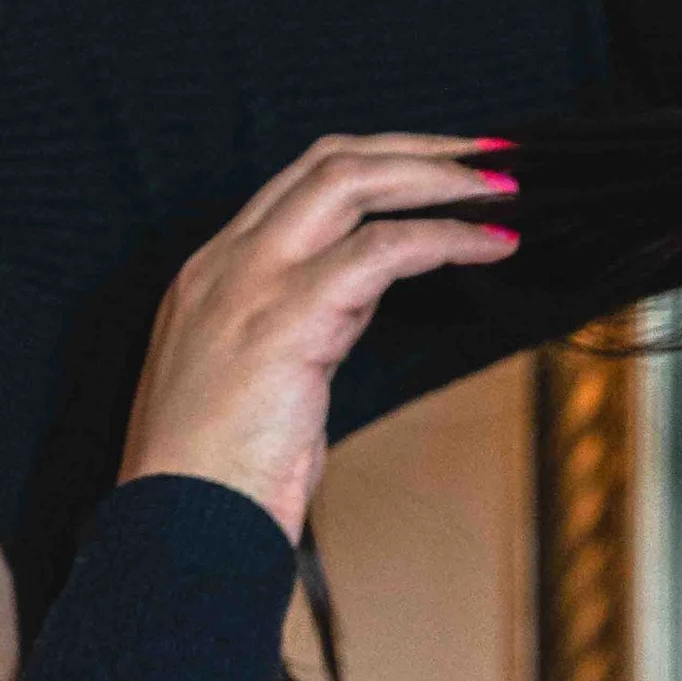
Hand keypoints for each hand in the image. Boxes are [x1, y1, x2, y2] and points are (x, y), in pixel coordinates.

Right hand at [119, 134, 519, 541]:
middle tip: (490, 155)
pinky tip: (492, 245)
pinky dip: (446, 237)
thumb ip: (306, 327)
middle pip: (328, 161)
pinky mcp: (286, 319)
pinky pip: (381, 250)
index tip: (442, 171)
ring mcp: (249, 284)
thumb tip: (364, 298)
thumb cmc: (217, 484)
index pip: (300, 185)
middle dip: (417, 149)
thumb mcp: (263, 384)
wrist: (179, 531)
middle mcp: (224, 262)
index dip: (381, 166)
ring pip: (351, 182)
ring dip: (438, 178)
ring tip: (503, 189)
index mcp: (211, 276)